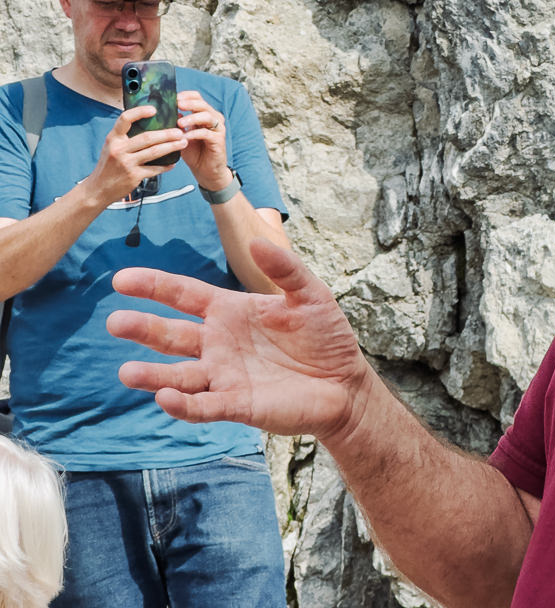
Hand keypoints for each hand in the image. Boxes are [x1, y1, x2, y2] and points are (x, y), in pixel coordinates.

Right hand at [87, 107, 185, 202]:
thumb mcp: (111, 147)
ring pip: (154, 152)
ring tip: (183, 143)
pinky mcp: (134, 176)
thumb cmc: (108, 166)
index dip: (140, 112)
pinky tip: (173, 163)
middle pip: (147, 137)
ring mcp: (126, 163)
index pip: (125, 119)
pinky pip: (155, 169)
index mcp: (113, 138)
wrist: (98, 189)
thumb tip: (148, 124)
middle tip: (180, 131)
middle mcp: (119, 149)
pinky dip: (166, 166)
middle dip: (167, 134)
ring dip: (171, 147)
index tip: (154, 109)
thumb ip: (125, 137)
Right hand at [106, 240, 372, 441]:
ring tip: (127, 372)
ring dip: (153, 375)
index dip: (154, 286)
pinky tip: (166, 398)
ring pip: (179, 375)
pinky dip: (184, 404)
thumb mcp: (311, 295)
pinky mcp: (237, 405)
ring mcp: (224, 376)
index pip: (184, 295)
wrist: (346, 384)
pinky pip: (204, 406)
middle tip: (115, 322)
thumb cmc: (327, 337)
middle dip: (143, 328)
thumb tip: (256, 241)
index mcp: (231, 311)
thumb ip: (285, 268)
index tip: (121, 280)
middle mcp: (219, 343)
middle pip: (172, 335)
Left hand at [177, 90, 230, 189]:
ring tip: (179, 123)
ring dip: (192, 118)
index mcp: (203, 114)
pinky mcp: (219, 140)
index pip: (197, 98)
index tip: (173, 98)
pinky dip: (194, 134)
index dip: (186, 96)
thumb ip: (177, 123)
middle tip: (177, 105)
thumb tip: (164, 112)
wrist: (205, 171)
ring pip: (207, 116)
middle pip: (202, 104)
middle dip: (188, 103)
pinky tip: (185, 137)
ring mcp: (217, 129)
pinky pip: (207, 133)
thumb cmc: (194, 152)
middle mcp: (213, 119)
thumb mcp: (182, 135)